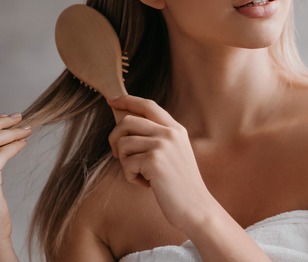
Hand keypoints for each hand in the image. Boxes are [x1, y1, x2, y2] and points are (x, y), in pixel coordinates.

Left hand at [107, 95, 215, 234]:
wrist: (195, 207)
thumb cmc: (180, 185)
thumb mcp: (174, 153)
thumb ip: (157, 137)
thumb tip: (125, 125)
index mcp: (175, 129)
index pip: (147, 105)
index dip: (127, 100)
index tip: (112, 100)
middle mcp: (169, 133)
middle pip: (128, 121)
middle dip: (115, 138)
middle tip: (117, 155)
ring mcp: (162, 145)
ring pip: (123, 143)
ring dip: (124, 163)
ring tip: (140, 174)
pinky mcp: (154, 160)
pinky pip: (126, 164)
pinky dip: (130, 177)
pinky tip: (146, 184)